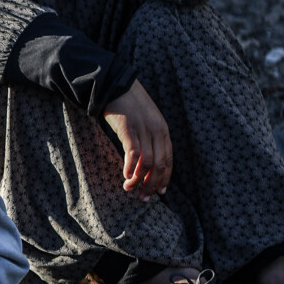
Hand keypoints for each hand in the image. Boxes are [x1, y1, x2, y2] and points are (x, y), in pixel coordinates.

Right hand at [102, 80, 172, 198]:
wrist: (115, 85)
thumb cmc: (128, 102)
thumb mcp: (146, 119)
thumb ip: (149, 135)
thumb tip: (144, 157)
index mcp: (163, 129)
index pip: (168, 160)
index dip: (165, 178)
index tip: (159, 192)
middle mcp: (156, 131)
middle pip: (159, 165)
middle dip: (152, 185)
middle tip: (144, 198)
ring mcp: (143, 130)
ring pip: (146, 163)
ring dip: (139, 181)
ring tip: (130, 190)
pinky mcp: (128, 129)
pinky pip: (133, 154)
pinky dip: (130, 168)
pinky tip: (126, 177)